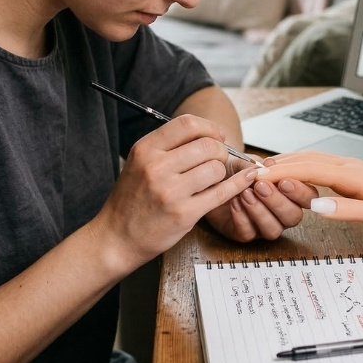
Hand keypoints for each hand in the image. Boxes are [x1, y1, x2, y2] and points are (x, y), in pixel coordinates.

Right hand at [98, 114, 259, 265]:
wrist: (116, 238)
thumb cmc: (130, 201)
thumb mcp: (139, 163)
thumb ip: (167, 147)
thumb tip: (207, 134)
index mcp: (145, 149)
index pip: (188, 124)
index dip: (209, 127)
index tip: (216, 136)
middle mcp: (157, 167)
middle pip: (207, 145)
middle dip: (220, 150)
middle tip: (218, 159)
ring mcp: (171, 191)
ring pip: (216, 168)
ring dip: (221, 172)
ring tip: (212, 179)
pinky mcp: (184, 213)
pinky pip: (221, 193)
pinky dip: (238, 184)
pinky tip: (246, 179)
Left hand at [203, 161, 318, 240]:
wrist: (211, 179)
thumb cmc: (235, 170)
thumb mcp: (247, 162)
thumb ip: (260, 166)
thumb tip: (269, 167)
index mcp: (290, 193)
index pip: (307, 197)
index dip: (299, 192)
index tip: (284, 181)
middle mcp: (281, 212)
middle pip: (293, 217)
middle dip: (277, 202)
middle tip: (261, 186)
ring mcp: (264, 225)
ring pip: (273, 230)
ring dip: (260, 211)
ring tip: (245, 194)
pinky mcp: (245, 234)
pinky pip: (249, 234)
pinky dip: (242, 218)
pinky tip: (234, 203)